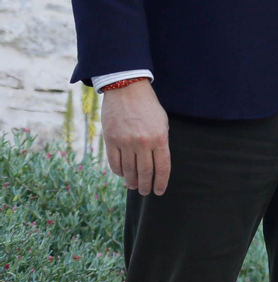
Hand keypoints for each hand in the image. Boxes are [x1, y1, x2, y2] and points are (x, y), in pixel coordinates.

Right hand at [101, 80, 169, 195]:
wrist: (127, 90)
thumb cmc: (148, 106)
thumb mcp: (162, 123)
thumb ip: (160, 142)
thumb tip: (157, 163)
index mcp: (159, 138)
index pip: (162, 167)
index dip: (161, 182)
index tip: (160, 191)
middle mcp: (142, 142)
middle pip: (145, 172)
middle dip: (146, 185)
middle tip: (145, 192)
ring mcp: (125, 142)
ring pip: (129, 170)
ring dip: (131, 181)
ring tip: (133, 186)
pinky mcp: (110, 140)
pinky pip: (114, 163)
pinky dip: (119, 172)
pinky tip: (123, 175)